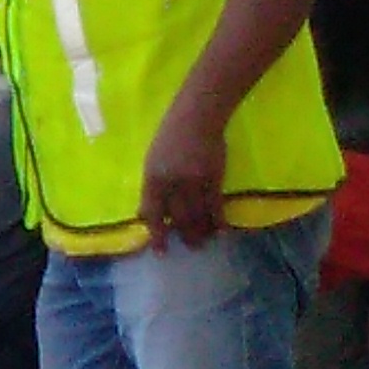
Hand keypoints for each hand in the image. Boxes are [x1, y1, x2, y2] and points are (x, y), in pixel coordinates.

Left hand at [139, 106, 230, 247]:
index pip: (151, 213)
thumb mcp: (152, 161)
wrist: (197, 118)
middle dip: (183, 236)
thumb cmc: (171, 137)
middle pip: (177, 219)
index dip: (156, 235)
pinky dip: (218, 221)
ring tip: (203, 242)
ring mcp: (194, 182)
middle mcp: (172, 183)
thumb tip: (148, 214)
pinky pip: (216, 207)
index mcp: (152, 178)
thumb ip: (152, 187)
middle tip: (189, 246)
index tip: (161, 250)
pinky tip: (220, 230)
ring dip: (200, 233)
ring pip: (197, 216)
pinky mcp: (214, 179)